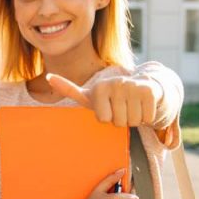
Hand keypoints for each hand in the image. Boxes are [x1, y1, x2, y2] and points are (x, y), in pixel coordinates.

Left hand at [46, 73, 161, 126]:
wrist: (141, 86)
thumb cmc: (110, 96)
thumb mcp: (89, 95)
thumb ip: (69, 89)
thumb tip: (48, 77)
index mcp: (99, 87)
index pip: (103, 119)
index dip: (107, 118)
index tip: (108, 107)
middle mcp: (116, 83)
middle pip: (119, 122)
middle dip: (122, 119)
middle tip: (122, 108)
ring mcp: (133, 86)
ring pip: (133, 121)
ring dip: (134, 118)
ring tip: (132, 106)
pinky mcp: (149, 91)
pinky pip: (147, 117)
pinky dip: (147, 116)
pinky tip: (143, 105)